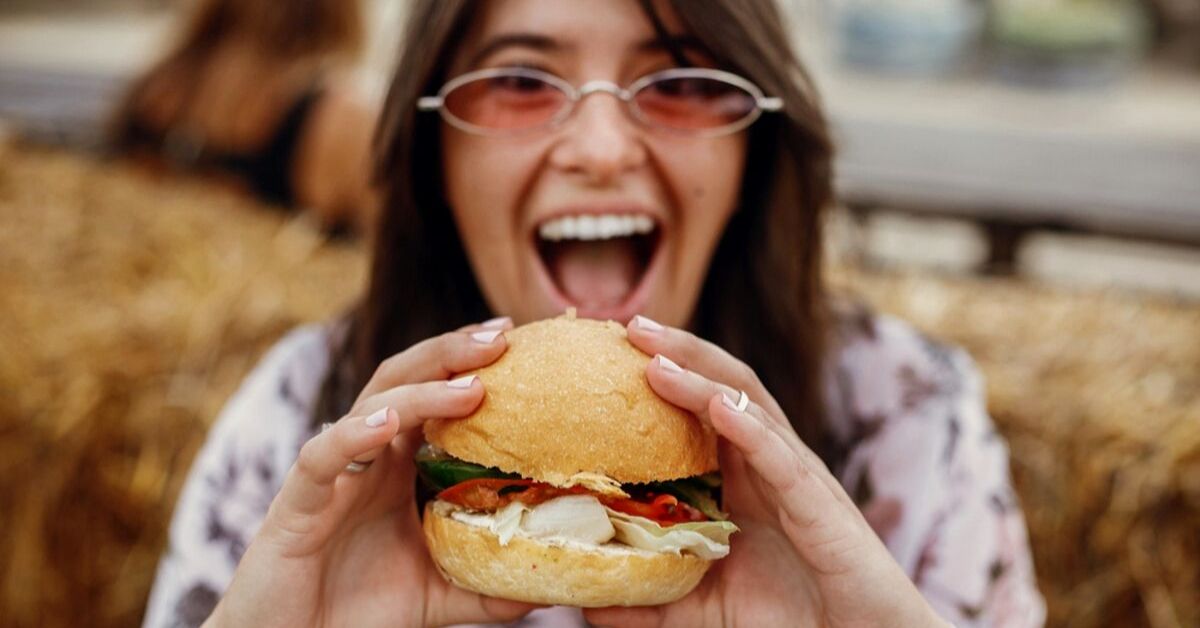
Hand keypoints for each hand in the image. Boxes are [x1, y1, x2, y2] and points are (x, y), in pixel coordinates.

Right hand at [206, 318, 541, 627]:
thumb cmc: (357, 612)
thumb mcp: (440, 593)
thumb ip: (490, 583)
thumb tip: (553, 582)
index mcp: (397, 465)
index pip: (436, 394)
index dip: (471, 363)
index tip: (521, 341)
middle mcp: (367, 457)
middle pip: (407, 379)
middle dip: (453, 352)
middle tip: (503, 336)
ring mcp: (332, 473)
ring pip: (373, 405)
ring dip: (423, 389)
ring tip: (472, 384)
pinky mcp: (296, 502)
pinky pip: (323, 456)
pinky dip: (353, 434)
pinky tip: (387, 422)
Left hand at [584, 317, 948, 627]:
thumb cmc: (789, 621)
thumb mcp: (701, 609)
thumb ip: (649, 597)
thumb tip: (584, 599)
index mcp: (744, 477)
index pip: (700, 408)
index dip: (661, 374)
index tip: (607, 352)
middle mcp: (770, 465)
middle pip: (724, 386)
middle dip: (679, 350)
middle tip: (627, 324)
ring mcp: (798, 479)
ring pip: (750, 408)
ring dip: (702, 375)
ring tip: (655, 353)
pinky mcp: (823, 507)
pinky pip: (784, 458)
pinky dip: (750, 427)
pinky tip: (718, 405)